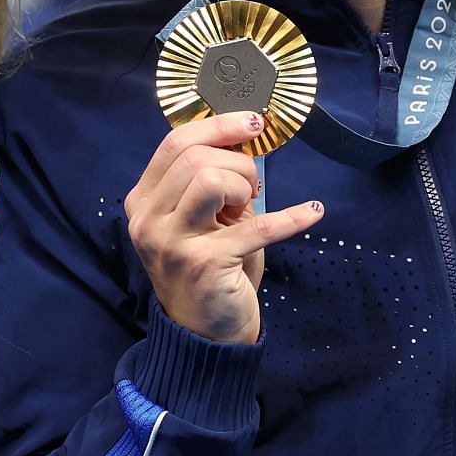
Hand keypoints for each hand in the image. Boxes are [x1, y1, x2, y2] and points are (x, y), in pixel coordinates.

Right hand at [124, 111, 322, 343]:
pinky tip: (312, 212)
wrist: (204, 333)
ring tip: (251, 209)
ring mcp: (171, 243)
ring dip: (244, 188)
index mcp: (143, 200)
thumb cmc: (209, 266)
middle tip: (252, 191)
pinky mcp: (204, 264)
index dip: (218, 126)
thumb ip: (209, 179)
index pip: (175, 143)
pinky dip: (291, 217)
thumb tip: (245, 135)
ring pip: (210, 179)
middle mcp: (148, 220)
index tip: (253, 123)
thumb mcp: (200, 218)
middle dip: (237, 164)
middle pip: (196, 158)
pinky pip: (255, 227)